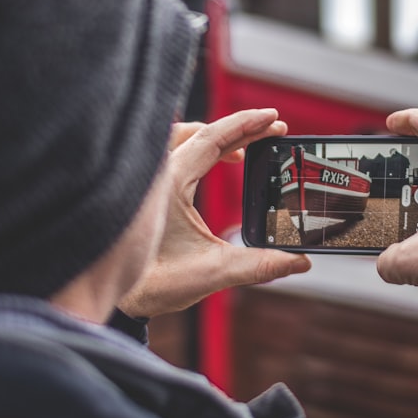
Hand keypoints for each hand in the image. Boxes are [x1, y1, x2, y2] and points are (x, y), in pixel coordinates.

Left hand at [117, 109, 311, 317]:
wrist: (119, 298)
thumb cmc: (152, 283)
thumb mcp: (212, 272)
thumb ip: (258, 265)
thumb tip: (297, 262)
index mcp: (170, 180)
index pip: (213, 137)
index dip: (246, 125)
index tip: (273, 118)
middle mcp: (158, 173)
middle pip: (203, 133)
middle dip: (241, 129)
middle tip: (272, 130)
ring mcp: (151, 179)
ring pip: (184, 138)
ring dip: (216, 137)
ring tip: (244, 150)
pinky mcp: (150, 190)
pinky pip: (175, 153)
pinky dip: (199, 149)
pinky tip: (215, 166)